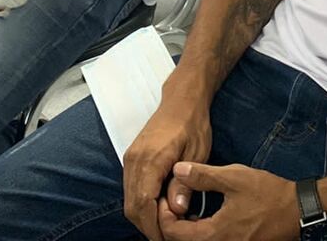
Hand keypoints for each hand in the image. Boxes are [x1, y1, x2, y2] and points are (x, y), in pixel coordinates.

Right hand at [123, 93, 213, 239]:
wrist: (181, 100)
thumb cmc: (193, 123)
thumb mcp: (197, 153)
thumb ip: (185, 183)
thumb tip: (177, 210)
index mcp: (151, 159)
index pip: (144, 203)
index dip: (154, 226)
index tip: (167, 239)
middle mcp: (134, 160)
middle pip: (132, 206)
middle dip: (148, 226)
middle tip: (168, 238)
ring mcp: (130, 159)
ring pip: (129, 200)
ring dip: (144, 217)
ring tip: (166, 226)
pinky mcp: (132, 158)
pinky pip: (131, 189)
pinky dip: (142, 204)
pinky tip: (159, 209)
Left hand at [157, 163, 298, 240]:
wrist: (299, 210)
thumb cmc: (268, 194)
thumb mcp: (234, 178)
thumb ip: (203, 175)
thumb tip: (177, 169)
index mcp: (214, 235)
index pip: (174, 233)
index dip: (163, 216)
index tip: (163, 198)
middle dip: (171, 224)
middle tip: (169, 203)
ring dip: (185, 230)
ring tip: (183, 209)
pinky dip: (200, 234)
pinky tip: (203, 218)